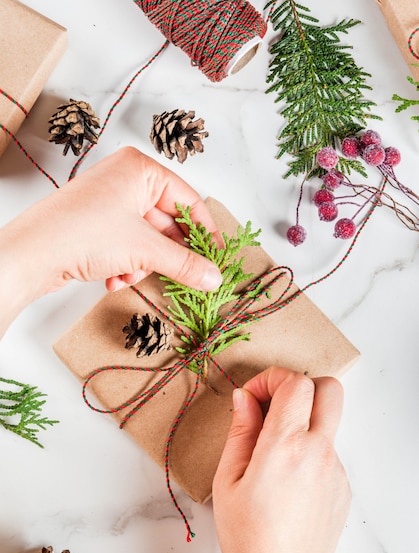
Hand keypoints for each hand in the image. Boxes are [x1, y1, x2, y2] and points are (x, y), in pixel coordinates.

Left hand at [0, 147, 222, 334]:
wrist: (31, 254)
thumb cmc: (81, 233)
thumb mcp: (144, 249)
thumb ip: (185, 263)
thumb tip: (214, 276)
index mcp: (141, 170)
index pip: (189, 201)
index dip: (206, 233)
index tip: (218, 258)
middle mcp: (126, 180)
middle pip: (167, 223)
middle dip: (166, 255)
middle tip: (185, 278)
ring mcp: (110, 202)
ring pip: (147, 239)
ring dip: (143, 264)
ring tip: (129, 274)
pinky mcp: (97, 224)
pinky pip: (127, 245)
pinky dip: (126, 265)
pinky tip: (113, 278)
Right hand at [213, 367, 350, 552]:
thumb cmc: (248, 537)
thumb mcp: (228, 479)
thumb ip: (241, 430)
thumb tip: (245, 397)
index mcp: (286, 446)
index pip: (296, 383)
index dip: (272, 379)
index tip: (252, 398)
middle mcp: (319, 452)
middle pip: (330, 389)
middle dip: (301, 386)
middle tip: (274, 407)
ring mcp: (336, 470)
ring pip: (328, 422)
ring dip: (303, 422)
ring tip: (272, 455)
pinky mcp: (343, 487)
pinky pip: (329, 452)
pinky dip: (309, 450)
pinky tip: (287, 481)